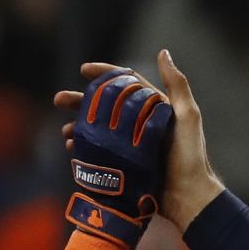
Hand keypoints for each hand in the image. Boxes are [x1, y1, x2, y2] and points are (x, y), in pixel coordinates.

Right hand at [56, 67, 171, 247]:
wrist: (188, 196)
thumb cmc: (190, 156)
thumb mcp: (187, 117)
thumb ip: (177, 86)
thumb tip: (163, 53)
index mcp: (154, 107)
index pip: (125, 83)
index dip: (104, 74)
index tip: (84, 70)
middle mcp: (140, 123)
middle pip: (105, 105)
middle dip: (80, 100)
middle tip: (58, 100)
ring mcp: (130, 144)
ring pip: (98, 129)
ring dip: (78, 126)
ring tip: (64, 130)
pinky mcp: (124, 163)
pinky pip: (99, 151)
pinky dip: (84, 148)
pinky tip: (72, 148)